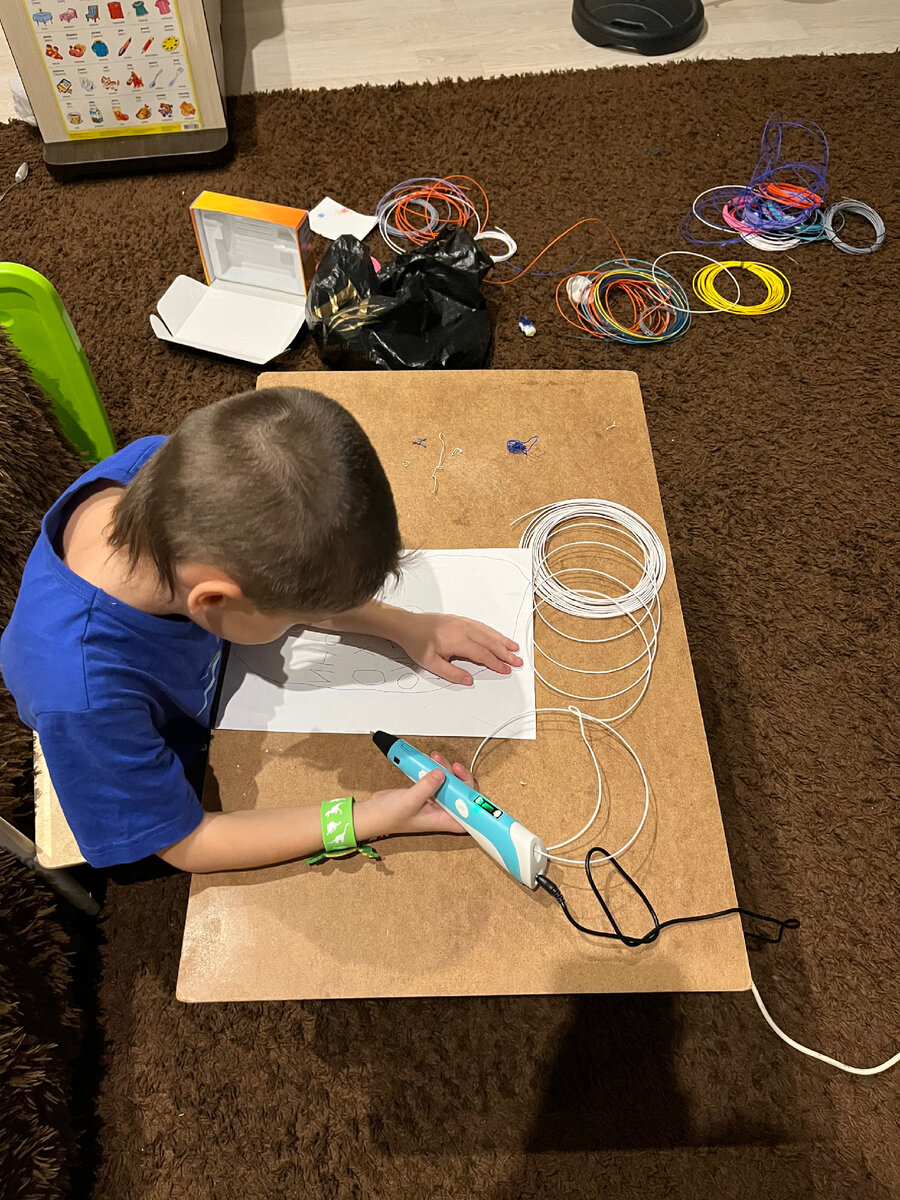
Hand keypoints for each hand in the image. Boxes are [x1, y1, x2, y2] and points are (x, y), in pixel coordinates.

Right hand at [356, 753, 476, 837]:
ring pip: (449, 784)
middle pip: (462, 796)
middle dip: (460, 779)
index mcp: (442, 820)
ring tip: (437, 758)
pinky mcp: (425, 792)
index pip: (469, 817)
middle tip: (454, 767)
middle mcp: (441, 812)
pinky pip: (436, 779)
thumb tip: (441, 774)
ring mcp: (433, 801)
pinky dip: (435, 769)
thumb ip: (426, 787)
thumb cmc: (388, 817)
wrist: (371, 813)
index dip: (476, 806)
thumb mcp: (409, 801)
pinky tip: (430, 760)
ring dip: (446, 770)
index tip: (475, 791)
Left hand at [395, 612, 522, 685]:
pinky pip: (481, 626)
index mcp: (457, 641)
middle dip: (505, 653)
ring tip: (514, 648)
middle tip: (517, 661)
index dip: (496, 663)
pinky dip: (493, 632)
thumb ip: (451, 673)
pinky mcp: (460, 620)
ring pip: (488, 632)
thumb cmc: (417, 643)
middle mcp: (463, 629)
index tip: (505, 669)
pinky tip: (498, 636)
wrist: (407, 625)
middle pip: (490, 642)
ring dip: (502, 641)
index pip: (482, 654)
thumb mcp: (431, 664)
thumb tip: (468, 680)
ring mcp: (462, 623)